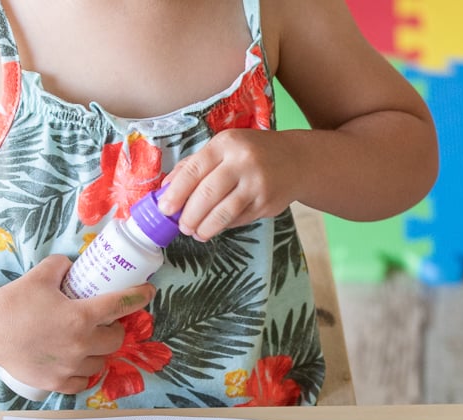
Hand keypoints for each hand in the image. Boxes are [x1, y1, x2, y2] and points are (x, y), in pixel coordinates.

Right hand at [0, 254, 155, 394]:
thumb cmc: (12, 302)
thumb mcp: (40, 274)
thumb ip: (63, 267)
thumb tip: (74, 267)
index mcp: (81, 317)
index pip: (121, 305)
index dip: (139, 296)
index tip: (147, 292)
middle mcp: (81, 345)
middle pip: (115, 339)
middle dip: (114, 329)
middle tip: (104, 323)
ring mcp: (70, 367)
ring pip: (101, 362)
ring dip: (99, 351)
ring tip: (87, 343)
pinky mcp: (56, 382)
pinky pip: (82, 381)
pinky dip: (83, 372)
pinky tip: (77, 362)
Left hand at [159, 129, 299, 240]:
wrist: (297, 160)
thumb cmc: (251, 154)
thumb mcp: (223, 149)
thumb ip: (193, 165)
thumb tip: (165, 188)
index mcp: (226, 144)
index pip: (194, 169)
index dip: (176, 192)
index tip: (165, 209)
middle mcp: (242, 161)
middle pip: (207, 194)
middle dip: (189, 215)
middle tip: (182, 226)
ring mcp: (257, 183)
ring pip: (223, 212)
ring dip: (205, 227)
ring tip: (196, 233)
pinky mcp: (267, 203)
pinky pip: (238, 219)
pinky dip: (223, 226)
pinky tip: (216, 226)